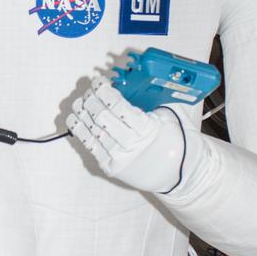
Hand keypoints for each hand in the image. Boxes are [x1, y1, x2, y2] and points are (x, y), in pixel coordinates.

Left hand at [66, 79, 186, 192]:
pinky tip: (75, 120)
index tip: (99, 82)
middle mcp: (131, 144)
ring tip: (79, 102)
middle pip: (102, 117)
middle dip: (92, 100)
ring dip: (82, 114)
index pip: (119, 106)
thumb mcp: (166, 118)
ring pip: (93, 131)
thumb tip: (121, 91)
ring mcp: (119, 158)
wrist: (181, 174)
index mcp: (147, 129)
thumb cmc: (174, 143)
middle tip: (90, 91)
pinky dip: (80, 131)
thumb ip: (146, 105)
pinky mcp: (111, 167)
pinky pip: (91, 147)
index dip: (104, 91)